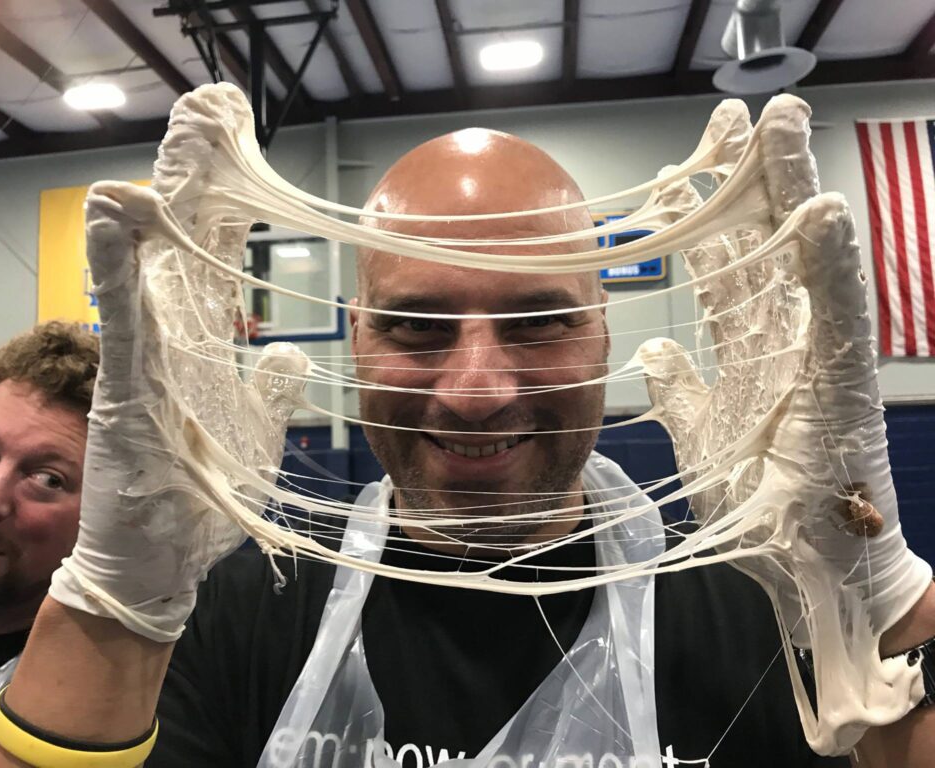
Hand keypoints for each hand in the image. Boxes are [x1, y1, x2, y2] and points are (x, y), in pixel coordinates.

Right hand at [49, 86, 308, 642]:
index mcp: (203, 348)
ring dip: (162, 198)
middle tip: (212, 110)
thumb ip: (270, 390)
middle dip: (200, 177)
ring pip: (152, 264)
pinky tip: (114, 213)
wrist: (156, 567)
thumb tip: (291, 351)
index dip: (230, 202)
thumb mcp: (254, 436)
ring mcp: (142, 363)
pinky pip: (122, 321)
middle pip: (186, 244)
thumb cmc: (199, 502)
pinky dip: (116, 267)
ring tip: (179, 136)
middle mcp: (170, 343)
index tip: (239, 144)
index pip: (219, 258)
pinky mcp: (124, 393)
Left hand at [637, 95, 931, 753]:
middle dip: (749, 179)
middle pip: (763, 244)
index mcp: (749, 354)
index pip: (723, 271)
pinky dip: (829, 261)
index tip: (684, 170)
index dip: (705, 221)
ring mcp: (818, 355)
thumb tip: (650, 352)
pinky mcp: (845, 382)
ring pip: (803, 256)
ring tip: (783, 122)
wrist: (811, 570)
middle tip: (736, 115)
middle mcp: (785, 341)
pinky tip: (821, 210)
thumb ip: (680, 394)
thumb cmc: (765, 511)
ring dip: (792, 189)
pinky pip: (836, 312)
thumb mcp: (700, 443)